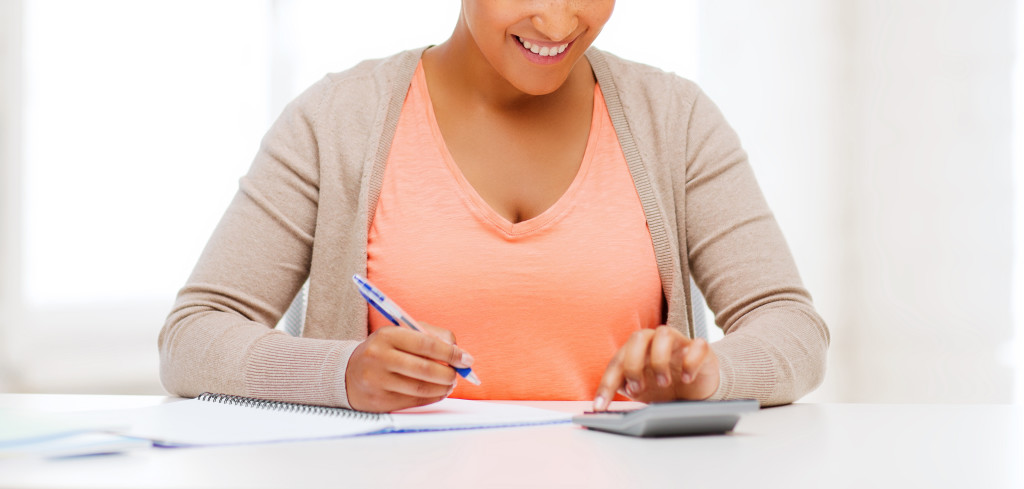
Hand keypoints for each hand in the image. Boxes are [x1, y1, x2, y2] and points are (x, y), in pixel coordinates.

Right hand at [345, 322, 473, 412]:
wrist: (349, 373)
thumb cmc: (385, 350)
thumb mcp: (402, 333)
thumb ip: (432, 336)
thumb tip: (459, 351)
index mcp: (387, 335)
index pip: (426, 344)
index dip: (451, 353)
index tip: (466, 359)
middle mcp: (379, 358)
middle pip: (425, 369)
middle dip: (449, 373)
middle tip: (458, 374)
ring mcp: (377, 381)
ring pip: (421, 388)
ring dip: (443, 387)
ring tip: (449, 383)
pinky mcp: (379, 401)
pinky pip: (414, 401)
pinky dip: (432, 397)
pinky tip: (438, 392)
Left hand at [593, 326, 718, 410]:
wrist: (698, 388)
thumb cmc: (665, 386)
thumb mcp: (642, 391)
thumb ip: (626, 389)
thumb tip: (607, 400)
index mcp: (637, 350)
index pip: (617, 361)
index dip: (607, 383)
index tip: (600, 406)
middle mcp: (655, 342)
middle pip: (638, 337)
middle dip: (633, 364)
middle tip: (638, 388)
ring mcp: (679, 342)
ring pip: (664, 333)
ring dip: (660, 360)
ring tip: (664, 383)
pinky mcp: (701, 349)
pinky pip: (697, 345)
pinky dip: (690, 362)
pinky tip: (686, 379)